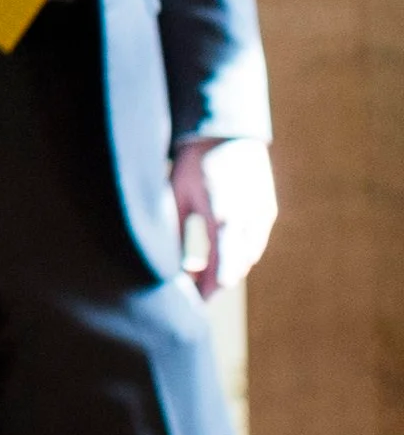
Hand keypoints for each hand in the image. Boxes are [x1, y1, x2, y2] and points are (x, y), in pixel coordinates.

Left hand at [172, 136, 274, 297]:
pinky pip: (255, 242)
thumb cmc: (194, 161)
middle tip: (194, 296)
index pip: (221, 265)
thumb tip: (165, 261)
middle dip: (216, 283)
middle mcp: (249, 218)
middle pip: (236, 266)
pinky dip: (239, 255)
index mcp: (223, 214)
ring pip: (248, 256)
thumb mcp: (177, 193)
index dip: (209, 287)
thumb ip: (175, 228)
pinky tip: (220, 258)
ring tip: (202, 279)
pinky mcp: (268, 210)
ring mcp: (263, 214)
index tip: (195, 302)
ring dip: (228, 270)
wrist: (227, 131)